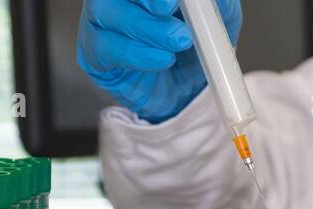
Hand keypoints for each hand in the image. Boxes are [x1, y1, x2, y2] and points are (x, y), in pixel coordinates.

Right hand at [77, 0, 242, 123]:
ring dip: (146, 27)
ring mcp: (100, 22)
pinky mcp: (95, 54)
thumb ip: (215, 2)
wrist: (186, 95)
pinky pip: (104, 47)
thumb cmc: (194, 50)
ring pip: (105, 11)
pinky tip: (163, 59)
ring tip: (179, 40)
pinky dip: (136, 53)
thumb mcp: (218, 19)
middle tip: (170, 7)